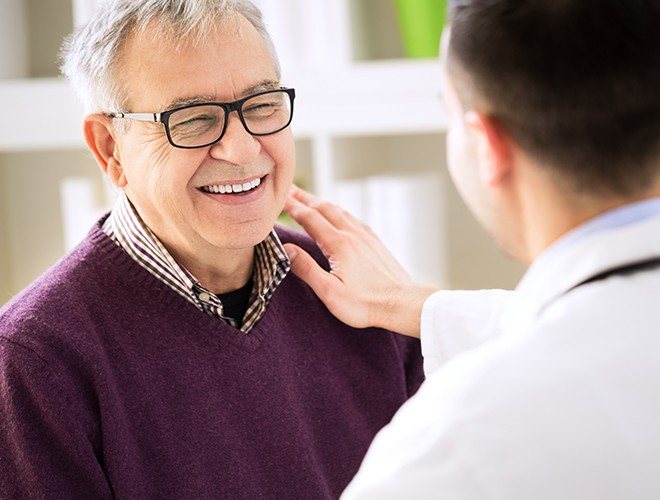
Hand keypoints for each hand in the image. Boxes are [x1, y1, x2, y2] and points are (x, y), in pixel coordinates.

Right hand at [283, 186, 438, 337]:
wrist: (402, 303)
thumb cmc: (365, 304)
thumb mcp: (330, 292)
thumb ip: (306, 269)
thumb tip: (286, 249)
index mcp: (338, 244)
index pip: (309, 218)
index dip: (292, 206)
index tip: (278, 197)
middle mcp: (352, 234)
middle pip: (324, 208)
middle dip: (304, 197)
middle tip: (289, 189)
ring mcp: (366, 237)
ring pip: (340, 211)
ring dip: (321, 202)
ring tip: (309, 199)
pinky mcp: (375, 243)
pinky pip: (353, 219)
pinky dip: (340, 211)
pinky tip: (340, 214)